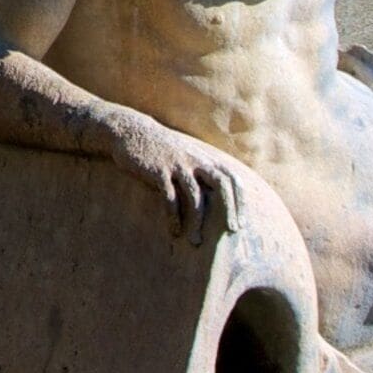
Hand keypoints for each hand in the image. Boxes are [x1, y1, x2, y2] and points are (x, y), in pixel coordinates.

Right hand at [106, 112, 243, 245]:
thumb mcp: (186, 155)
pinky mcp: (158, 171)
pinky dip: (174, 216)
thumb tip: (217, 196)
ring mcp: (177, 164)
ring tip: (196, 241)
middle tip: (231, 231)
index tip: (240, 223)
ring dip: (198, 221)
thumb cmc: (162, 149)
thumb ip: (202, 170)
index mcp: (204, 157)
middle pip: (221, 184)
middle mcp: (195, 159)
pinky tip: (174, 230)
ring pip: (195, 196)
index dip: (239, 201)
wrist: (132, 131)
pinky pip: (170, 197)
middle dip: (229, 209)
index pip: (231, 179)